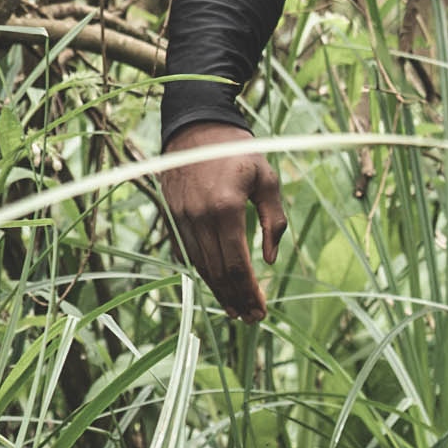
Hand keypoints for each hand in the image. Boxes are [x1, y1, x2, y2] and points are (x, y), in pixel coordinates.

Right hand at [159, 122, 284, 320]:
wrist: (196, 128)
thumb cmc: (239, 151)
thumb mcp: (267, 179)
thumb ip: (274, 220)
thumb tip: (269, 260)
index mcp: (226, 207)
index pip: (237, 264)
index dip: (249, 292)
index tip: (261, 311)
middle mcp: (200, 217)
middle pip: (217, 272)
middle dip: (235, 299)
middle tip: (251, 319)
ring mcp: (183, 218)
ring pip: (200, 267)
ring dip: (218, 292)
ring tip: (236, 310)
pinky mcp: (173, 217)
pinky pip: (189, 253)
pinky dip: (204, 273)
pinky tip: (218, 286)